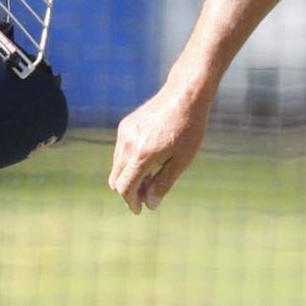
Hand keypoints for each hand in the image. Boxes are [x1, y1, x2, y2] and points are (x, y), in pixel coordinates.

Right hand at [109, 76, 211, 212]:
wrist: (186, 95)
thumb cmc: (189, 129)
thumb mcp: (181, 161)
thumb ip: (163, 184)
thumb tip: (151, 205)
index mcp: (142, 156)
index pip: (125, 188)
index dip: (131, 202)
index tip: (140, 210)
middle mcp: (128, 145)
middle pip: (116, 179)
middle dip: (128, 191)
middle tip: (146, 197)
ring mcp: (125, 133)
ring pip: (117, 165)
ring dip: (129, 176)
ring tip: (152, 177)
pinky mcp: (126, 125)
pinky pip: (121, 151)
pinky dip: (129, 161)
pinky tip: (149, 160)